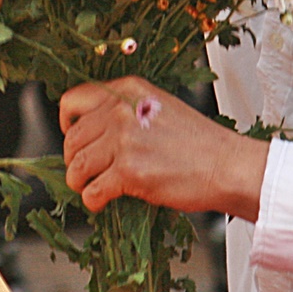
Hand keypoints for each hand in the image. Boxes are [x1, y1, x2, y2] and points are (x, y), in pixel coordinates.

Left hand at [59, 77, 268, 218]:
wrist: (226, 166)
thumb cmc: (200, 142)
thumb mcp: (158, 107)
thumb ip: (124, 110)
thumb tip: (92, 129)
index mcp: (128, 91)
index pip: (73, 100)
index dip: (66, 123)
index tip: (71, 137)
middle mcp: (121, 111)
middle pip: (72, 138)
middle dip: (74, 159)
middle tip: (85, 170)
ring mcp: (124, 141)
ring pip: (76, 166)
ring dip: (80, 182)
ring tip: (93, 187)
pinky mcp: (128, 172)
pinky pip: (91, 190)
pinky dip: (93, 200)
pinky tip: (105, 200)